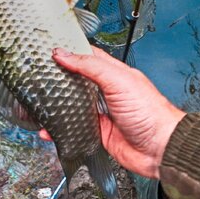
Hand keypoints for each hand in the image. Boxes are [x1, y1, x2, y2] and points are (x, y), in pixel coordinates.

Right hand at [52, 47, 185, 178]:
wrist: (160, 148)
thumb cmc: (150, 113)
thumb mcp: (119, 81)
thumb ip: (92, 67)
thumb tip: (65, 54)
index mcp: (116, 75)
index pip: (90, 58)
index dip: (71, 52)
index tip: (51, 50)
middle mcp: (109, 93)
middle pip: (79, 82)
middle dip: (61, 80)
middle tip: (39, 76)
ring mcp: (104, 114)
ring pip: (75, 107)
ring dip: (59, 106)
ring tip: (40, 103)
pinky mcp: (100, 134)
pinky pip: (76, 130)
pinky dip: (62, 131)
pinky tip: (50, 130)